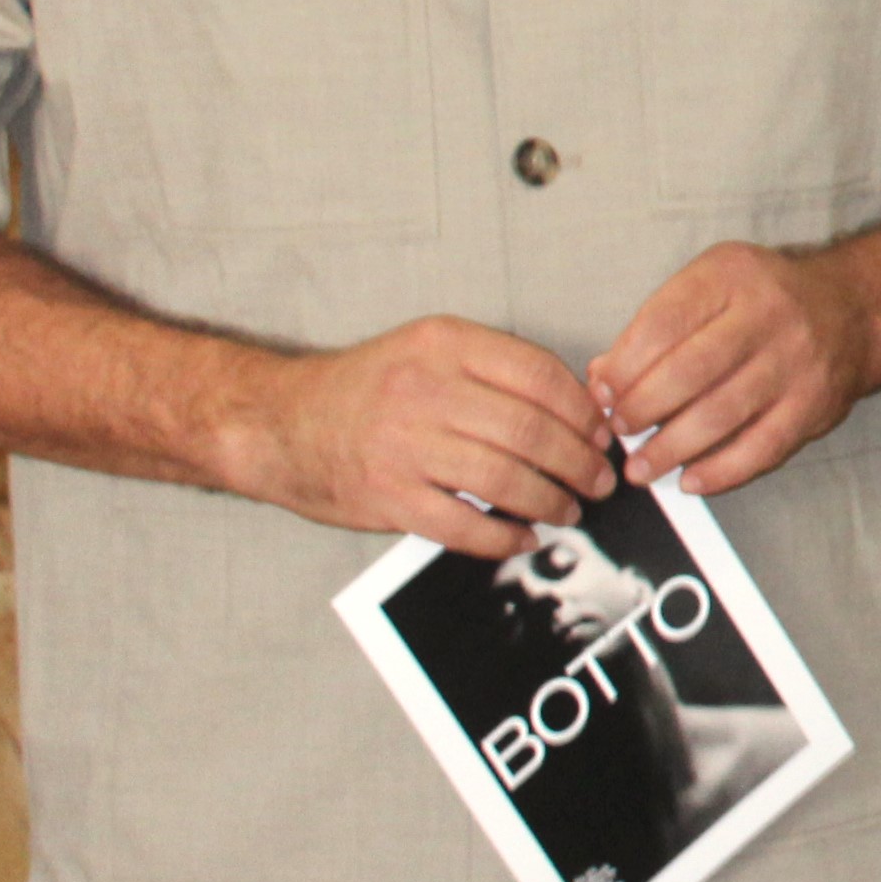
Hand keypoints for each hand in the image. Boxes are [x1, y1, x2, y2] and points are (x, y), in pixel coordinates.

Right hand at [226, 316, 613, 555]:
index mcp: (444, 345)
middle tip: (600, 479)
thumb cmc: (367, 389)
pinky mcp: (386, 496)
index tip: (602, 434)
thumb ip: (495, 370)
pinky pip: (462, 524)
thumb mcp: (428, 352)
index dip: (582, 410)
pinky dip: (502, 536)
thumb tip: (578, 406)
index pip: (539, 374)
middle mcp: (424, 390)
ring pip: (504, 477)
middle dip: (579, 461)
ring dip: (551, 499)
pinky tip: (524, 536)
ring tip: (571, 508)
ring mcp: (403, 445)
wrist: (278, 423)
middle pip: (530, 430)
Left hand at [589, 242, 880, 498]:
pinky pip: (762, 447)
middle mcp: (769, 313)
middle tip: (619, 431)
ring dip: (672, 448)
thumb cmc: (764, 301)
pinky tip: (691, 480)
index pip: (663, 323)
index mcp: (731, 276)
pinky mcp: (814, 404)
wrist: (854, 309)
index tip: (602, 395)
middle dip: (642, 409)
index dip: (624, 367)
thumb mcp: (711, 285)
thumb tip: (603, 380)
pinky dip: (721, 471)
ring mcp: (796, 361)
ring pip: (722, 414)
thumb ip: (656, 326)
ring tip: (641, 467)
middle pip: (690, 370)